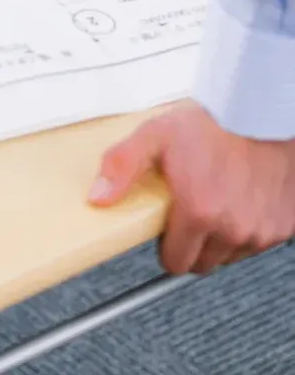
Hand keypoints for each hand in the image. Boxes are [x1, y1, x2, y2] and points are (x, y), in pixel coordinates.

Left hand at [89, 102, 294, 274]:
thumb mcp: (156, 135)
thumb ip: (122, 167)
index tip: (168, 229)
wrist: (260, 110)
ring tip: (217, 200)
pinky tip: (241, 199)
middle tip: (191, 212)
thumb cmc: (215, 121)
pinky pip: (259, 242)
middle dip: (192, 244)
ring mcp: (261, 230)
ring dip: (221, 238)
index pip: (175, 263)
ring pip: (231, 256)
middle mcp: (233, 227)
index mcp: (199, 212)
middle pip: (204, 264)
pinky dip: (249, 228)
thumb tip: (98, 197)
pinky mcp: (283, 226)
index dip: (167, 246)